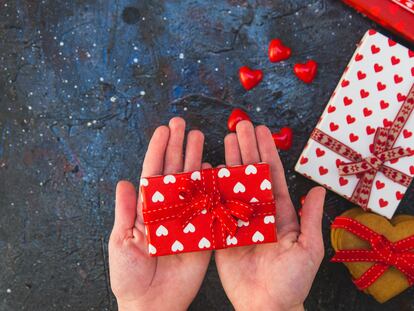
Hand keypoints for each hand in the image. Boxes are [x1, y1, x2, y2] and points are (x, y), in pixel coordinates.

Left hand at [108, 117, 211, 310]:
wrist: (152, 304)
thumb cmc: (130, 276)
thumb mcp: (121, 242)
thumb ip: (125, 212)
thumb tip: (123, 182)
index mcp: (147, 209)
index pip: (153, 172)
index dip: (158, 150)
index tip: (164, 130)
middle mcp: (168, 208)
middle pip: (174, 171)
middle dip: (178, 146)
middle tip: (183, 124)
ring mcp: (187, 218)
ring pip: (193, 183)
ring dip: (195, 159)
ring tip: (199, 137)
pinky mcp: (202, 232)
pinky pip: (209, 206)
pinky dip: (212, 188)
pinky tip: (213, 169)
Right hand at [215, 121, 325, 310]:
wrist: (266, 306)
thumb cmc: (291, 281)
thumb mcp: (308, 249)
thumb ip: (310, 219)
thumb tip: (319, 189)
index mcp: (278, 212)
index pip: (272, 174)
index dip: (266, 151)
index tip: (261, 131)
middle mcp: (257, 211)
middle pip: (251, 173)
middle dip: (246, 148)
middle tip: (239, 125)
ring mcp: (238, 219)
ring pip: (232, 184)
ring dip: (230, 161)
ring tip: (225, 139)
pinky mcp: (222, 232)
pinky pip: (215, 206)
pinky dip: (211, 187)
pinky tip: (207, 170)